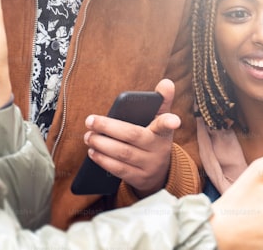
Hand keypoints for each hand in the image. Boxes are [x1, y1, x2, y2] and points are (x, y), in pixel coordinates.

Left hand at [83, 79, 178, 196]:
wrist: (160, 173)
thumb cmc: (155, 139)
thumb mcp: (160, 122)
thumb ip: (162, 101)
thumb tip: (166, 82)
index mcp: (162, 132)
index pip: (166, 124)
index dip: (169, 121)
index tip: (174, 121)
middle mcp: (158, 149)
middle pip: (133, 136)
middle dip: (109, 127)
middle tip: (90, 121)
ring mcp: (149, 165)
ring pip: (123, 153)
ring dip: (102, 144)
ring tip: (88, 136)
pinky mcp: (139, 179)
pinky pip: (119, 170)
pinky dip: (104, 160)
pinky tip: (92, 152)